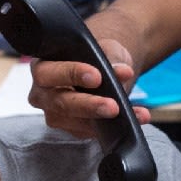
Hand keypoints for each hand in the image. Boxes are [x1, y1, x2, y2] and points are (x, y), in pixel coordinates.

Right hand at [24, 35, 152, 139]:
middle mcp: (43, 94)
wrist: (103, 71)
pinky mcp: (73, 129)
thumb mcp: (103, 49)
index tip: (96, 77)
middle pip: (59, 103)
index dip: (70, 75)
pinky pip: (92, 130)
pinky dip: (115, 125)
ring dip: (102, 118)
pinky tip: (136, 117)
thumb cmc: (95, 56)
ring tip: (127, 112)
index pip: (48, 73)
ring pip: (74, 121)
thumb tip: (122, 71)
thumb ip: (110, 57)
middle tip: (112, 105)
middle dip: (87, 105)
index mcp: (43, 68)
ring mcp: (56, 114)